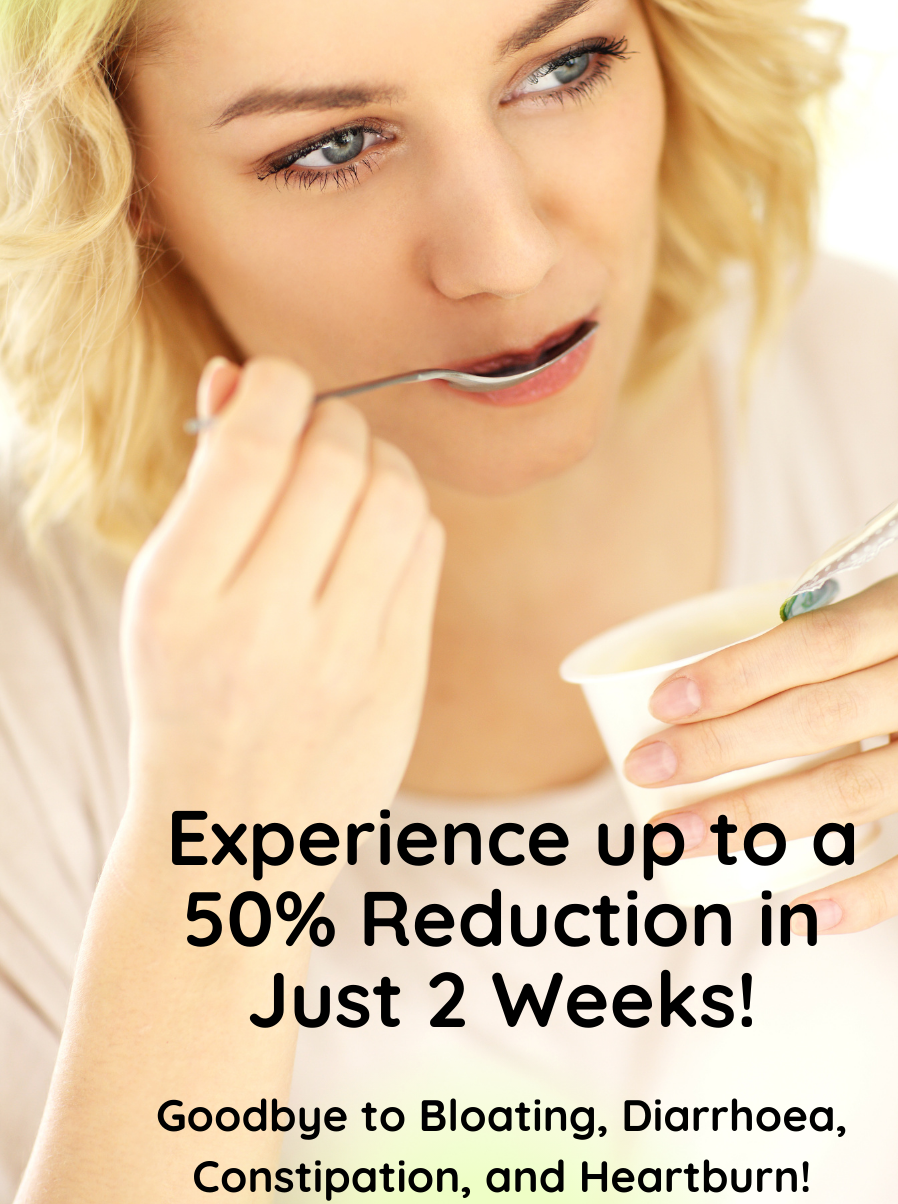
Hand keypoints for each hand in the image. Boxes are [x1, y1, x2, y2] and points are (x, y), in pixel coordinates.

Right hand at [121, 356, 443, 841]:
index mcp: (183, 595)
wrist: (234, 830)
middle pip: (337, 460)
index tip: (274, 385)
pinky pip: (427, 547)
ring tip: (350, 477)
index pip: (254, 447)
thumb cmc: (190, 686)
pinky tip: (374, 533)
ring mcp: (344, 656)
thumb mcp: (163, 592)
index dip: (276, 385)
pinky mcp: (403, 676)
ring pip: (398, 495)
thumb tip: (241, 373)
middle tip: (315, 434)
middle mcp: (264, 625)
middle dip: (332, 420)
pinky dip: (405, 516)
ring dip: (379, 460)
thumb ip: (205, 482)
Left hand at [623, 571, 897, 932]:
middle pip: (822, 718)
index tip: (662, 704)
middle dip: (720, 749)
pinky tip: (798, 910)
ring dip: (756, 819)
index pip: (816, 643)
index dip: (734, 675)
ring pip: (857, 794)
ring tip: (680, 834)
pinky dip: (863, 896)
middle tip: (644, 772)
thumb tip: (698, 685)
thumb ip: (827, 636)